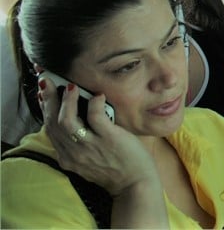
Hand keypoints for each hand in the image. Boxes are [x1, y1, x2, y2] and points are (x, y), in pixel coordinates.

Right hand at [39, 75, 160, 196]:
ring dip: (67, 101)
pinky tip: (98, 96)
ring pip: (66, 121)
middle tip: (48, 82)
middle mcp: (74, 153)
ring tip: (71, 87)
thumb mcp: (90, 158)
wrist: (135, 185)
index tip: (44, 93)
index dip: (45, 109)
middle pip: (53, 123)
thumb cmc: (116, 168)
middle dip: (48, 100)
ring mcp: (90, 146)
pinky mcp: (108, 139)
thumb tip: (78, 114)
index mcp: (68, 157)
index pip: (50, 130)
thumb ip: (80, 141)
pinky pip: (95, 117)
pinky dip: (95, 103)